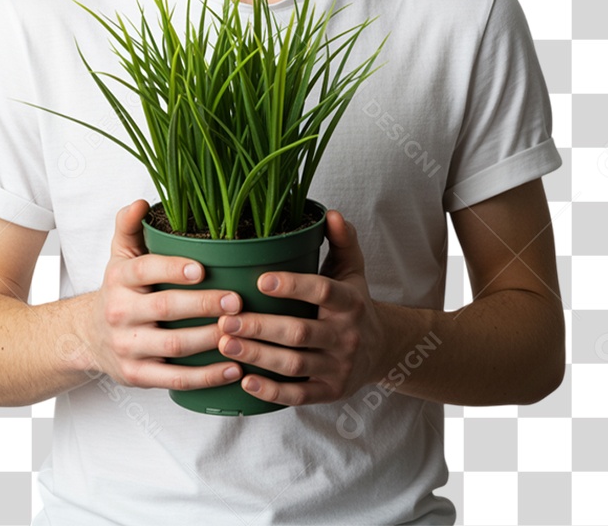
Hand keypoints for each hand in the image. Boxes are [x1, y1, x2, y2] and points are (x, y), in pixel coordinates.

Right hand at [79, 200, 244, 390]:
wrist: (89, 336)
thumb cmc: (119, 291)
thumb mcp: (119, 256)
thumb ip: (129, 226)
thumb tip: (140, 202)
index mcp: (119, 279)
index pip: (145, 270)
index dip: (173, 269)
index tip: (203, 269)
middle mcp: (120, 313)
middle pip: (165, 309)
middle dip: (203, 304)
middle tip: (236, 300)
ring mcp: (129, 347)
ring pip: (174, 346)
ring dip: (210, 340)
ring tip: (241, 330)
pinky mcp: (138, 376)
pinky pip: (176, 380)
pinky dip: (207, 377)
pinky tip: (233, 368)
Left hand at [216, 210, 385, 406]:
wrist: (381, 350)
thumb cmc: (355, 303)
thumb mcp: (353, 270)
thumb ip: (343, 240)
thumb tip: (331, 213)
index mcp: (350, 302)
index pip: (321, 291)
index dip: (292, 286)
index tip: (260, 280)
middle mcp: (346, 336)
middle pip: (300, 332)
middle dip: (260, 327)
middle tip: (226, 319)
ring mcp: (338, 367)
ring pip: (294, 365)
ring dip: (258, 356)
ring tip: (225, 344)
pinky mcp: (330, 392)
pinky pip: (298, 396)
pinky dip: (271, 391)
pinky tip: (245, 381)